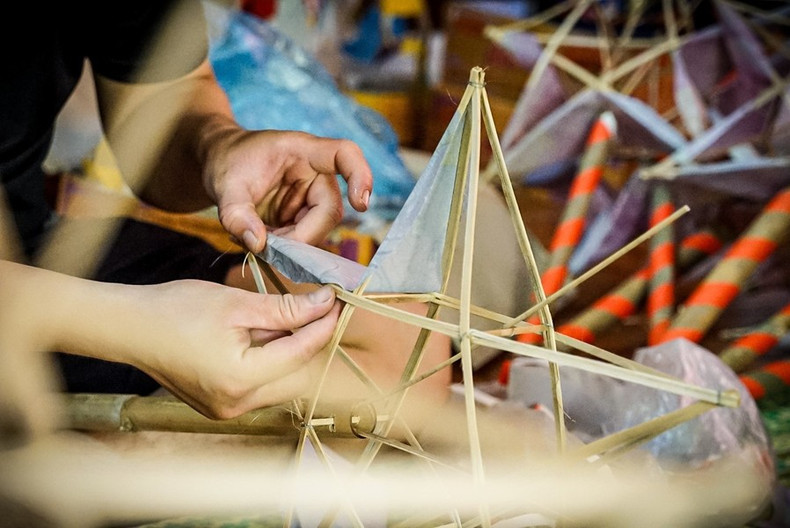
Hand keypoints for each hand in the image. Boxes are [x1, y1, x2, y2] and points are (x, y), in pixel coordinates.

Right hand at [127, 281, 340, 418]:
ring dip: (290, 350)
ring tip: (286, 317)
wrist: (129, 328)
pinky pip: (261, 385)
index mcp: (241, 379)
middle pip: (296, 373)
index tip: (335, 301)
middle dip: (310, 339)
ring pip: (281, 381)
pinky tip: (264, 336)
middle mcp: (237, 404)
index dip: (322, 325)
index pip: (300, 353)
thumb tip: (324, 303)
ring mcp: (227, 410)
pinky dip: (270, 361)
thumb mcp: (236, 303)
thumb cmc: (175, 310)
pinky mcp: (221, 406)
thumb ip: (285, 308)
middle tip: (317, 307)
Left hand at [203, 129, 372, 251]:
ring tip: (256, 238)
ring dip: (291, 243)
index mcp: (303, 151)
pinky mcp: (303, 214)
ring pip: (318, 229)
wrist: (220, 164)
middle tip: (268, 245)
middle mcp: (315, 173)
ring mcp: (311, 195)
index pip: (345, 155)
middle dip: (302, 235)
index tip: (361, 204)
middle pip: (330, 209)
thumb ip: (236, 214)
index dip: (361, 176)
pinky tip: (261, 238)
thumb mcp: (224, 186)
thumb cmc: (226, 162)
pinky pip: (304, 237)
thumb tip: (257, 244)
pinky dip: (285, 246)